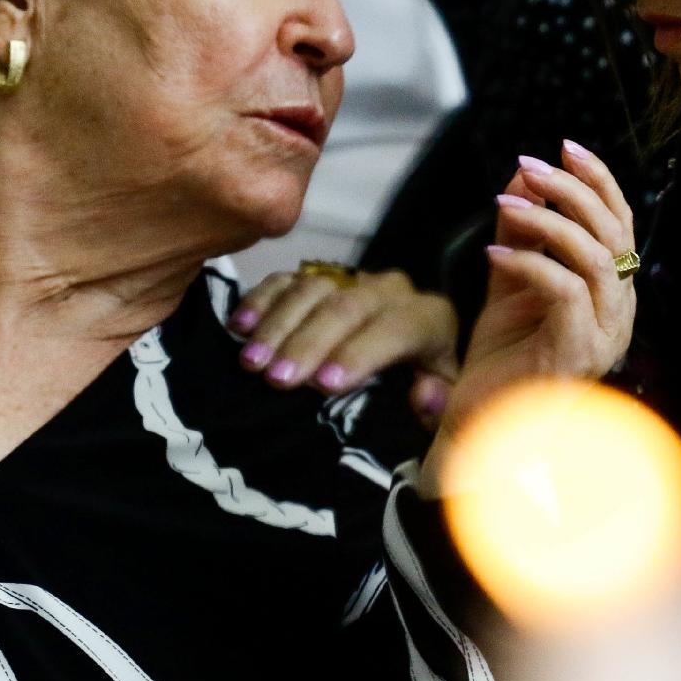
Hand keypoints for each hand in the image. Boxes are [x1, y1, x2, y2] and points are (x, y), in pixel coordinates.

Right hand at [230, 266, 457, 426]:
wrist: (411, 358)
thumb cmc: (422, 385)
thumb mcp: (441, 398)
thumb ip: (441, 402)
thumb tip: (425, 396)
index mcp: (429, 319)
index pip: (400, 327)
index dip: (362, 352)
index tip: (325, 383)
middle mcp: (391, 291)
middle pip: (349, 307)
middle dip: (309, 342)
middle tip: (276, 379)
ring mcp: (350, 279)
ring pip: (313, 288)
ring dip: (279, 325)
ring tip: (251, 363)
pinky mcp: (317, 278)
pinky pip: (286, 279)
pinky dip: (261, 300)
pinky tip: (239, 327)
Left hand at [440, 138, 637, 439]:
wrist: (483, 424)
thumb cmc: (502, 358)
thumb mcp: (509, 279)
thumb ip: (519, 230)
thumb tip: (523, 175)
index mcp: (612, 291)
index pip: (621, 223)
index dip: (598, 180)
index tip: (564, 145)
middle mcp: (619, 311)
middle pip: (616, 232)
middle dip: (573, 189)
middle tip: (531, 165)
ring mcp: (604, 334)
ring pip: (596, 257)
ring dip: (550, 221)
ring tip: (505, 202)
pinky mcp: (578, 353)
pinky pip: (565, 291)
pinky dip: (530, 262)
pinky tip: (493, 250)